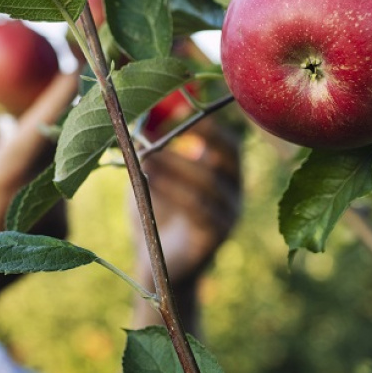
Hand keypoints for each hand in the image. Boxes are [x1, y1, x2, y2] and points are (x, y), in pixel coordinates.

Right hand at [0, 73, 78, 302]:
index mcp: (4, 174)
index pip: (41, 124)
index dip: (59, 92)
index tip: (73, 67)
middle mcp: (37, 193)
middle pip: (58, 141)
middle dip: (56, 119)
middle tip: (48, 98)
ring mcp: (54, 214)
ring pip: (57, 167)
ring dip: (42, 160)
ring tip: (7, 181)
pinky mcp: (64, 230)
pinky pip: (58, 191)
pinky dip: (42, 186)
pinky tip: (14, 208)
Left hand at [130, 116, 240, 287]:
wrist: (154, 265)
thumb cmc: (153, 214)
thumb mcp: (151, 176)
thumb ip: (150, 149)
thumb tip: (138, 116)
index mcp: (223, 173)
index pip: (229, 142)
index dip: (210, 123)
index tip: (182, 107)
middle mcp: (233, 191)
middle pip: (229, 156)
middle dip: (201, 138)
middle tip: (169, 127)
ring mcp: (228, 215)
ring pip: (207, 183)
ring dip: (175, 166)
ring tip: (146, 156)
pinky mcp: (215, 236)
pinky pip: (199, 209)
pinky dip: (173, 191)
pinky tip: (149, 181)